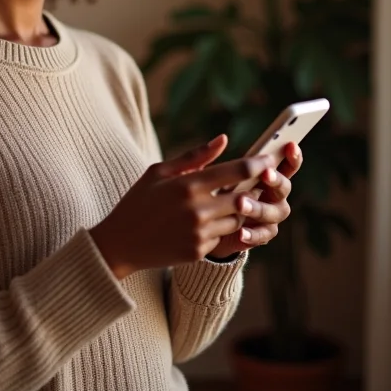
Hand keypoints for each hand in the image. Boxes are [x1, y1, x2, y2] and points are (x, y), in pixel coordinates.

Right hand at [89, 135, 275, 279]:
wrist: (120, 244)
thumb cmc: (138, 201)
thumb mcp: (159, 172)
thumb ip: (194, 156)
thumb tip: (223, 139)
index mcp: (187, 185)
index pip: (236, 171)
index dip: (258, 164)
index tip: (270, 158)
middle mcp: (197, 210)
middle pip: (244, 197)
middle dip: (255, 188)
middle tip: (264, 180)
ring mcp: (199, 233)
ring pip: (237, 218)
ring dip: (237, 209)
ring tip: (230, 200)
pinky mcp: (199, 251)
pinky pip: (223, 236)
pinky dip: (221, 227)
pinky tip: (208, 221)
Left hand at [206, 141, 302, 258]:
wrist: (191, 227)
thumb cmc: (199, 192)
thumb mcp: (198, 173)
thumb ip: (209, 157)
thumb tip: (222, 138)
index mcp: (262, 175)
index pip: (284, 165)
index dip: (292, 156)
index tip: (290, 145)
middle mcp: (269, 195)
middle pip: (284, 187)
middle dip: (277, 180)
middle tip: (265, 174)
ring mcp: (265, 216)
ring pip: (276, 211)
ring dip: (261, 207)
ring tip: (240, 204)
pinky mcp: (257, 235)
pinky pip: (264, 235)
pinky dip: (254, 234)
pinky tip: (240, 232)